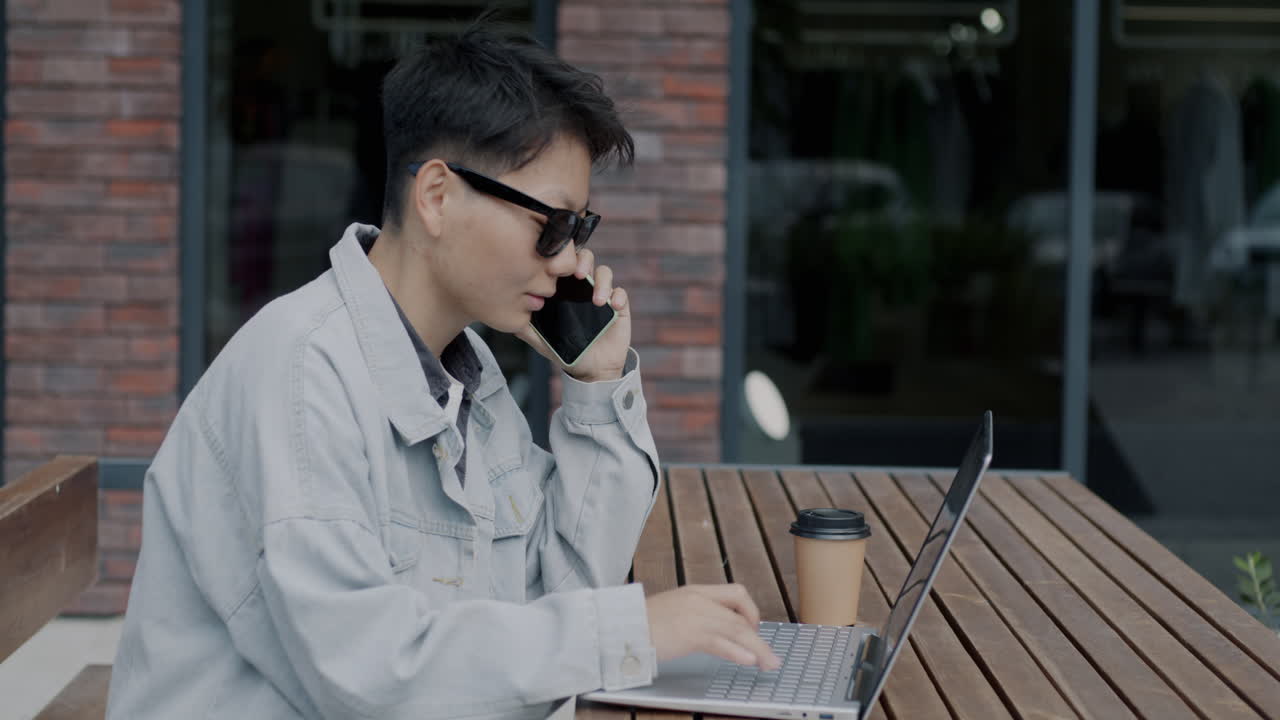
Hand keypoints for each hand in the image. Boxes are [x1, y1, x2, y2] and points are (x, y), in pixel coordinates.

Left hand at [515, 249, 631, 382]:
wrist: (590, 370)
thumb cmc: (565, 350)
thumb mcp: (542, 340)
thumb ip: (527, 327)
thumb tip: (507, 314)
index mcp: (564, 289)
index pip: (562, 263)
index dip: (559, 259)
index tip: (552, 270)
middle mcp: (582, 286)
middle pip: (584, 258)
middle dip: (582, 261)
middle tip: (577, 274)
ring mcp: (601, 293)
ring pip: (604, 272)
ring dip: (601, 281)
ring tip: (597, 301)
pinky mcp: (618, 306)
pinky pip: (620, 293)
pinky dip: (618, 296)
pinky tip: (613, 306)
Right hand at [645, 584, 781, 669]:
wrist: (621, 625)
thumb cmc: (642, 623)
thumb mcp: (675, 612)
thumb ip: (696, 616)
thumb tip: (717, 632)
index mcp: (696, 591)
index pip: (736, 592)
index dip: (751, 611)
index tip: (753, 629)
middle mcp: (699, 599)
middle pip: (740, 616)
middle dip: (759, 638)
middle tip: (770, 656)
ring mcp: (695, 615)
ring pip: (736, 629)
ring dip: (757, 648)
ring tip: (769, 663)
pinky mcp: (689, 633)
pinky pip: (720, 642)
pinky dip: (738, 652)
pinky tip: (749, 660)